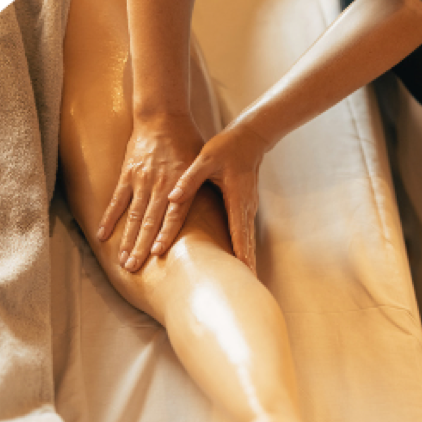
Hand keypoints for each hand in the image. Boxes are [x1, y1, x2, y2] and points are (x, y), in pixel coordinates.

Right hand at [97, 115, 204, 271]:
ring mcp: (140, 180)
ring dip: (126, 240)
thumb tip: (221, 213)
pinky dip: (109, 219)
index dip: (164, 234)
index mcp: (178, 184)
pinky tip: (102, 236)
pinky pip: (116, 201)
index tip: (156, 253)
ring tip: (122, 261)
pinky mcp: (127, 175)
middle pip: (148, 221)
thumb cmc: (186, 141)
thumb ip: (201, 189)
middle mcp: (158, 185)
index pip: (172, 215)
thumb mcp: (201, 163)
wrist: (161, 115)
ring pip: (131, 216)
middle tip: (133, 269)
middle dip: (140, 247)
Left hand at [166, 119, 268, 273]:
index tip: (242, 269)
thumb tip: (171, 197)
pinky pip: (245, 234)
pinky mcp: (245, 208)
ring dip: (246, 259)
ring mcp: (248, 209)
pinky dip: (244, 249)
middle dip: (247, 263)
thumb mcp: (205, 159)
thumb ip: (189, 179)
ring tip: (246, 280)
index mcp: (235, 198)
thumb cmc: (227, 147)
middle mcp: (245, 207)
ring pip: (248, 240)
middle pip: (247, 242)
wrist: (250, 138)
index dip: (240, 250)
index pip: (237, 230)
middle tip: (247, 284)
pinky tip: (241, 262)